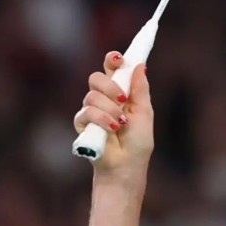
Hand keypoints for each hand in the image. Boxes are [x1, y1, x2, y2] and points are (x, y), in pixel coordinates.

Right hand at [73, 51, 154, 185]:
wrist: (126, 166)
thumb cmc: (137, 142)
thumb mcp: (144, 112)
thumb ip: (140, 89)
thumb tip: (140, 65)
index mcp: (120, 93)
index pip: (112, 69)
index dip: (112, 60)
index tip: (118, 59)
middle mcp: (104, 99)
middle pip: (96, 78)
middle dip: (109, 85)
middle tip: (122, 98)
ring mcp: (91, 111)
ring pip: (91, 95)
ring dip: (109, 109)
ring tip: (120, 123)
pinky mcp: (82, 125)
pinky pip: (85, 113)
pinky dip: (101, 119)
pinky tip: (112, 128)